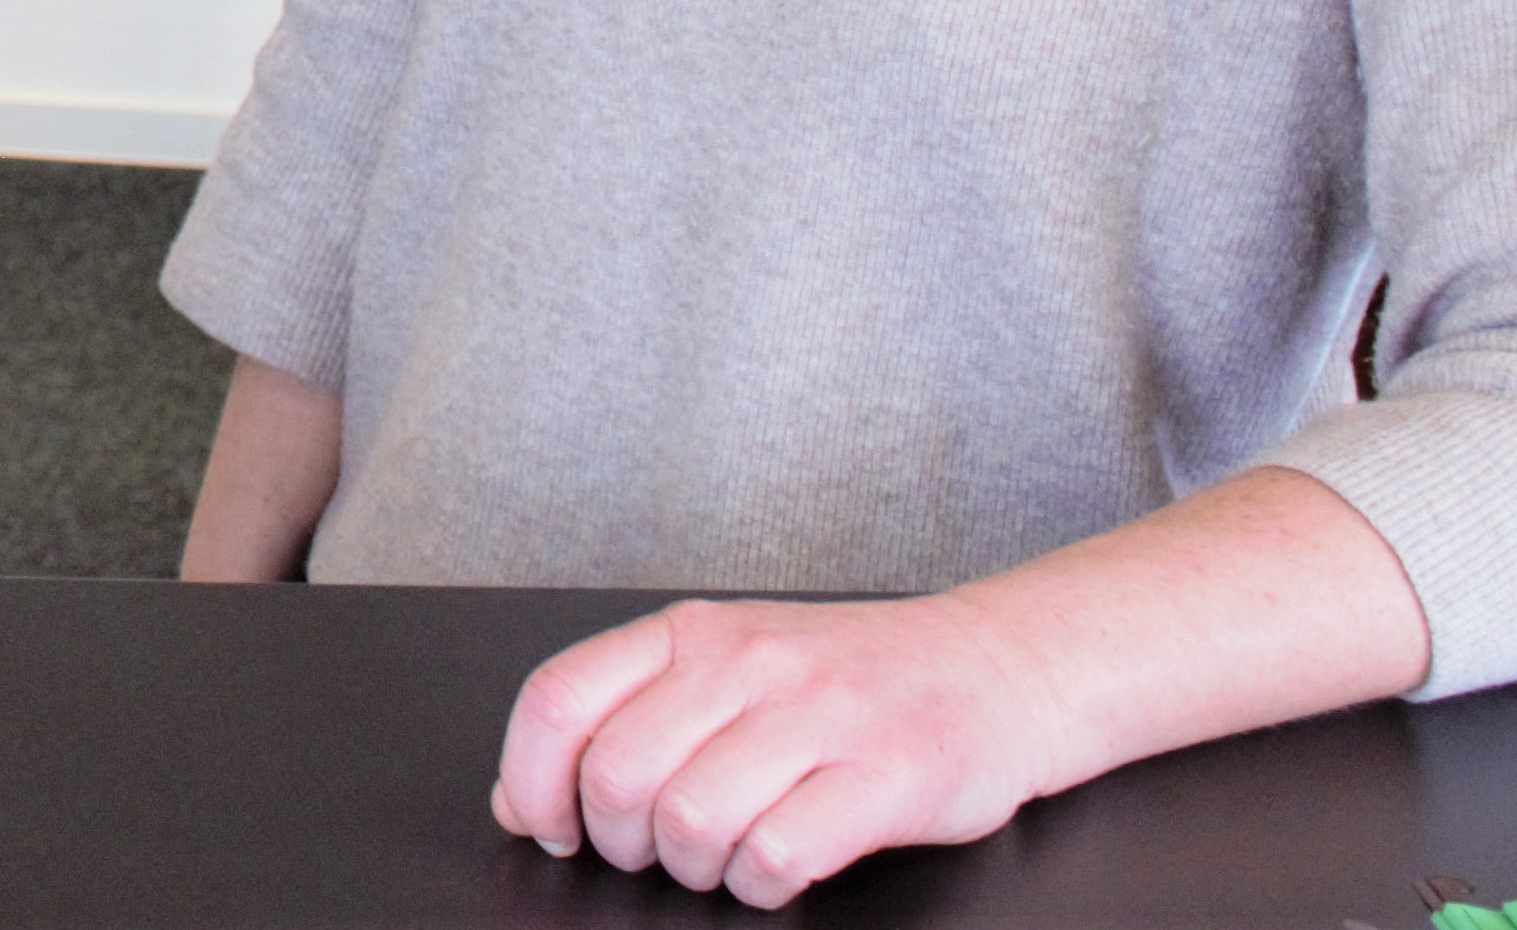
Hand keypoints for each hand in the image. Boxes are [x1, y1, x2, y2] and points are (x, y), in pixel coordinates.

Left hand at [491, 594, 1069, 908]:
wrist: (997, 666)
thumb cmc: (849, 679)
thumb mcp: (725, 668)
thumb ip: (624, 716)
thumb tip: (518, 799)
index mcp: (691, 632)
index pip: (559, 699)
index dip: (531, 781)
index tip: (549, 827)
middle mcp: (747, 662)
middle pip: (617, 775)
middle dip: (621, 842)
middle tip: (659, 850)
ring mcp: (819, 715)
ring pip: (690, 819)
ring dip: (693, 869)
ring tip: (724, 859)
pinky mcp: (887, 775)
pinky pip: (779, 853)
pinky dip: (760, 884)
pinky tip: (775, 868)